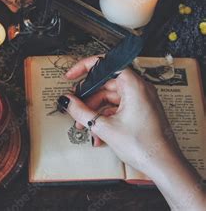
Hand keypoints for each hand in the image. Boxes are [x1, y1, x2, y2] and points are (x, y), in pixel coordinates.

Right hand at [62, 56, 181, 176]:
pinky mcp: (139, 112)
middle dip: (87, 99)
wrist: (164, 166)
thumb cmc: (143, 145)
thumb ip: (81, 111)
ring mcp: (140, 101)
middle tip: (74, 107)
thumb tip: (67, 100)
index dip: (85, 68)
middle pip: (105, 85)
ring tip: (84, 126)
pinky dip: (104, 119)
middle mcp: (139, 89)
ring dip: (94, 112)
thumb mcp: (104, 127)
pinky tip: (97, 135)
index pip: (105, 65)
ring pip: (109, 99)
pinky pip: (117, 109)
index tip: (72, 75)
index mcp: (133, 85)